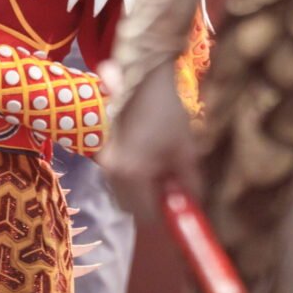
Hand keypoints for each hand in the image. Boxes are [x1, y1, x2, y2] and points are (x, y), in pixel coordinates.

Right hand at [98, 59, 200, 220]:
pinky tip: (144, 160)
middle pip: (130, 207)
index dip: (165, 216)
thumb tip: (192, 206)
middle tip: (169, 191)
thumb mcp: (186, 150)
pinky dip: (130, 177)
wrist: (140, 76)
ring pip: (121, 192)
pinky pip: (115, 176)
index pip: (147, 215)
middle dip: (150, 205)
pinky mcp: (100, 150)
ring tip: (158, 172)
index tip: (179, 208)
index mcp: (133, 173)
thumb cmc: (167, 112)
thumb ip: (190, 184)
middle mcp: (111, 171)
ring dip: (139, 191)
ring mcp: (102, 160)